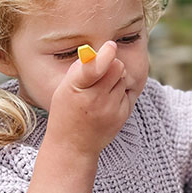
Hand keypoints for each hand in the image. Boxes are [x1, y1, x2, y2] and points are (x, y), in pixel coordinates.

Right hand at [47, 41, 131, 155]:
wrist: (73, 146)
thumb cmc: (66, 111)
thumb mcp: (64, 89)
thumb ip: (80, 69)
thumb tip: (100, 52)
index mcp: (75, 89)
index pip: (94, 68)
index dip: (105, 55)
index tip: (110, 46)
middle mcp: (95, 99)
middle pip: (117, 68)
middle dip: (112, 64)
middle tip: (104, 70)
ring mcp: (110, 109)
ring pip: (123, 79)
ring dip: (116, 79)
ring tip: (102, 90)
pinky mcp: (122, 116)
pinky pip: (128, 92)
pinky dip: (120, 92)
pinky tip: (108, 101)